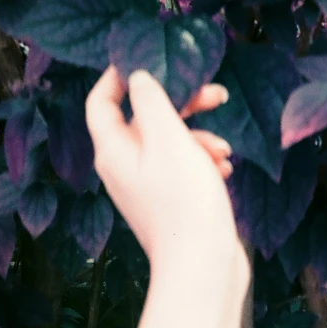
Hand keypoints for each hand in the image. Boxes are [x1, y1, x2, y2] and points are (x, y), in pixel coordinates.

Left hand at [85, 66, 249, 280]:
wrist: (203, 268)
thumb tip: (138, 75)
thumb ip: (152, 101)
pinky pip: (181, 166)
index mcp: (113, 150)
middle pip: (143, 118)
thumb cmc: (185, 202)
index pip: (101, 102)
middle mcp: (123, 166)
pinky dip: (201, 160)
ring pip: (168, 142)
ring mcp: (146, 186)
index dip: (118, 76)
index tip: (150, 59)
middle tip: (215, 93)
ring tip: (225, 148)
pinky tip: (225, 169)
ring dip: (198, 135)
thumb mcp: (170, 140)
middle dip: (180, 103)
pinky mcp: (168, 201)